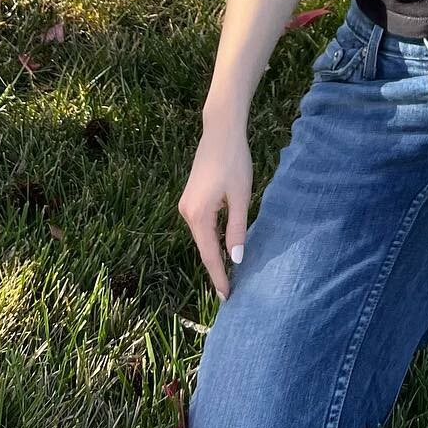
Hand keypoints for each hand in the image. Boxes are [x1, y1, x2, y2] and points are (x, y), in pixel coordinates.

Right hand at [179, 111, 253, 299]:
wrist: (221, 131)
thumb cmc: (234, 161)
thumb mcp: (240, 196)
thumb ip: (237, 229)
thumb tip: (236, 260)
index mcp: (198, 215)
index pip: (210, 255)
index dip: (219, 276)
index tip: (227, 297)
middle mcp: (186, 212)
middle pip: (203, 247)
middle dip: (216, 268)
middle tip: (229, 292)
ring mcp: (186, 205)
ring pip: (202, 236)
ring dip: (214, 253)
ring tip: (228, 274)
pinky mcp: (190, 198)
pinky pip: (202, 225)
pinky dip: (211, 238)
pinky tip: (222, 246)